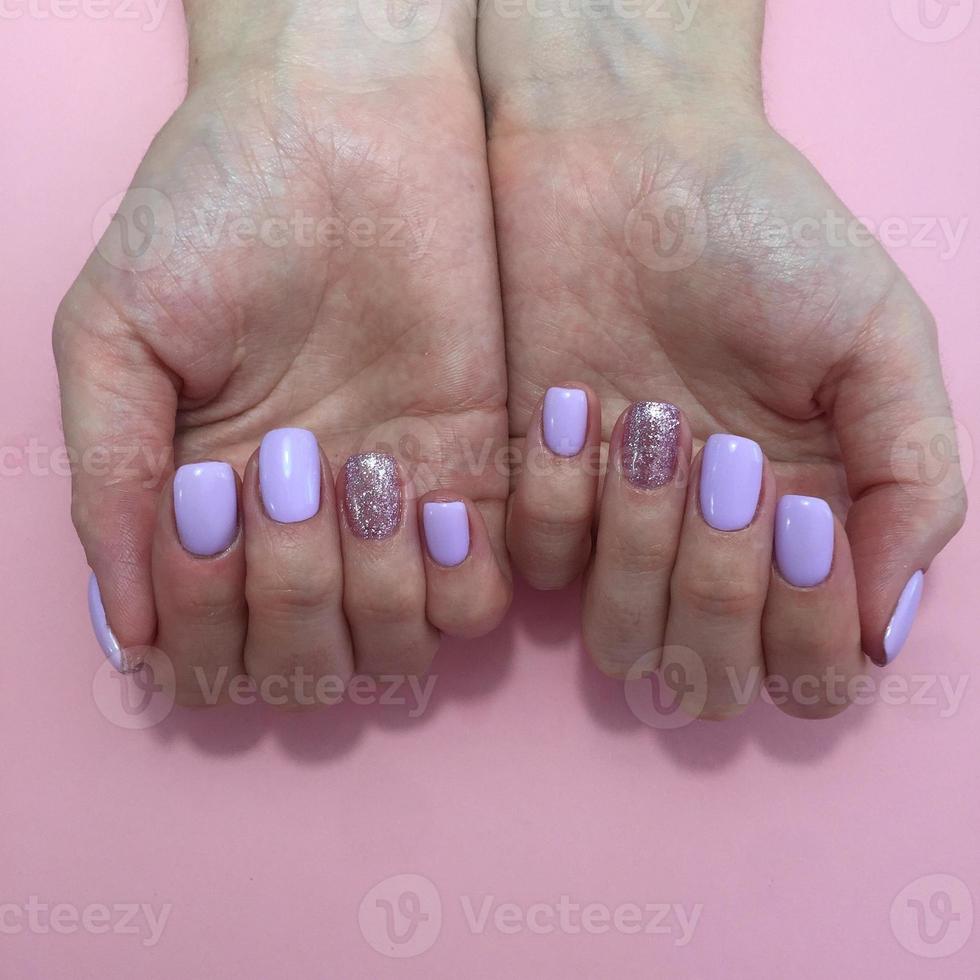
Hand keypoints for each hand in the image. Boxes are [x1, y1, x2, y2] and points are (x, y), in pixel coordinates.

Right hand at [56, 0, 509, 704]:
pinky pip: (479, 595)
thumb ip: (109, 476)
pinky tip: (437, 502)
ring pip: (396, 650)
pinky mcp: (475, 472)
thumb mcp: (118, 331)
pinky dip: (457, 581)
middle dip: (291, 601)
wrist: (344, 123)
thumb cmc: (217, 208)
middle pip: (305, 666)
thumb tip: (126, 629)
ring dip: (375, 595)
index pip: (207, 650)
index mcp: (205, 506)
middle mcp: (300, 529)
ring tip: (363, 472)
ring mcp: (390, 509)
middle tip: (284, 475)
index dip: (206, 617)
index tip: (208, 508)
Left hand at [480, 2, 965, 717]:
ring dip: (641, 547)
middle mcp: (710, 548)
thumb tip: (880, 630)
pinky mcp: (535, 493)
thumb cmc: (763, 235)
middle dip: (721, 587)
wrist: (625, 159)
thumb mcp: (880, 341)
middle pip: (710, 674)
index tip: (798, 516)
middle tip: (724, 461)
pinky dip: (557, 495)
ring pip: (621, 640)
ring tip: (649, 423)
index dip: (806, 628)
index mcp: (808, 526)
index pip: (811, 672)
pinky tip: (569, 404)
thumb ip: (910, 486)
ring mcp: (618, 529)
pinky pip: (539, 564)